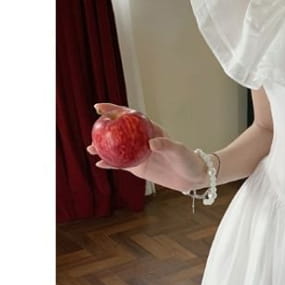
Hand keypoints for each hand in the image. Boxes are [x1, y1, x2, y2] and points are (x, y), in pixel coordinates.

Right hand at [87, 103, 206, 192]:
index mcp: (151, 130)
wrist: (193, 177)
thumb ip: (166, 145)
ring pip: (118, 149)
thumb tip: (151, 144)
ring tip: (91, 149)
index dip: (114, 110)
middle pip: (119, 132)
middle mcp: (142, 140)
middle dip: (104, 129)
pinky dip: (111, 163)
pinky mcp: (139, 168)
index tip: (99, 107)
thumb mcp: (179, 151)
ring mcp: (139, 154)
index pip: (130, 116)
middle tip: (92, 130)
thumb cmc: (188, 160)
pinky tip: (100, 164)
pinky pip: (122, 165)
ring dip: (103, 148)